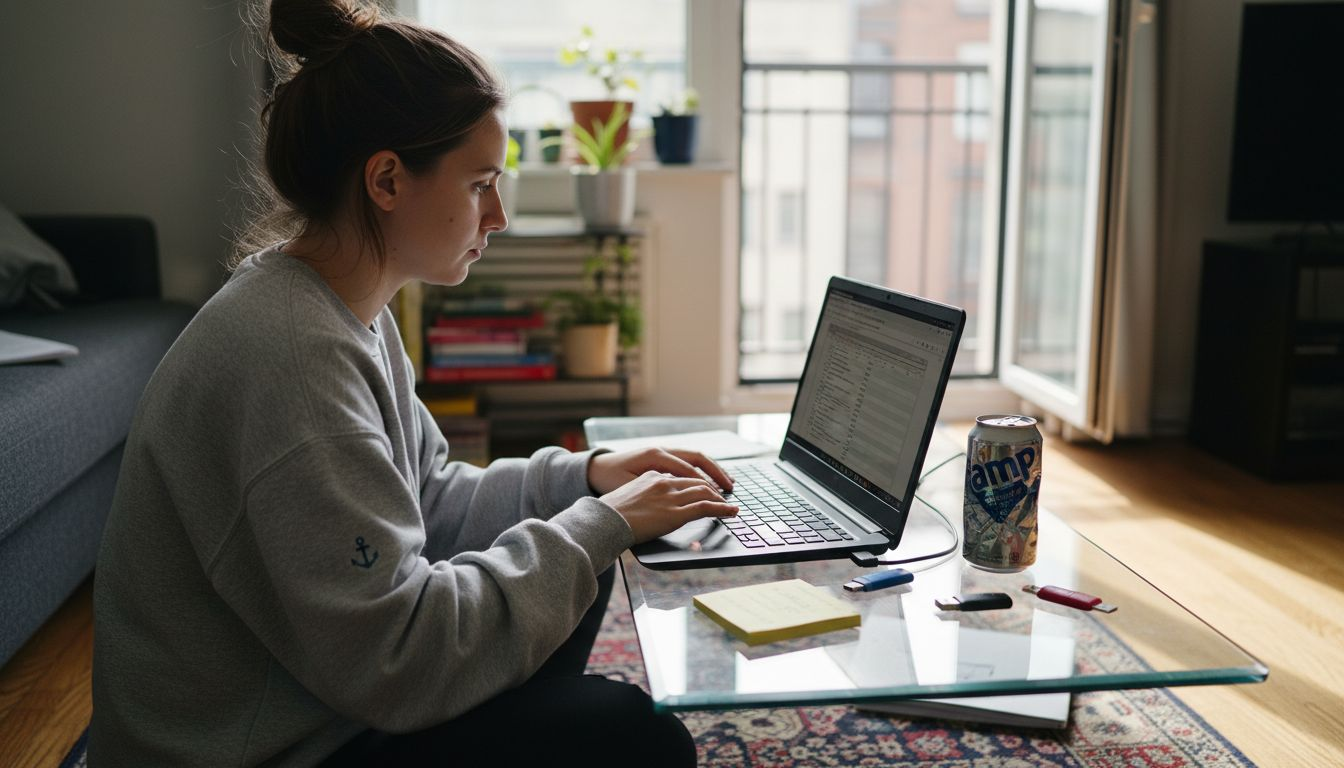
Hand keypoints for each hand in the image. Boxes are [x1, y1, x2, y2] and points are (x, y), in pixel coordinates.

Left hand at [588, 448, 734, 495]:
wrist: (596, 469)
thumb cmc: (610, 479)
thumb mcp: (629, 486)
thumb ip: (651, 490)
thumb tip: (673, 498)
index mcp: (655, 456)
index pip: (687, 469)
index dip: (704, 484)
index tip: (718, 496)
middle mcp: (661, 450)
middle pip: (697, 458)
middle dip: (716, 472)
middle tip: (730, 487)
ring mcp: (663, 451)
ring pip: (694, 457)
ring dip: (712, 469)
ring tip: (727, 482)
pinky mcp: (662, 457)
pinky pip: (687, 461)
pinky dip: (701, 469)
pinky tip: (710, 480)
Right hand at [588, 449, 738, 543]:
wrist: (604, 521)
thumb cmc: (609, 514)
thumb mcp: (625, 496)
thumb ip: (641, 496)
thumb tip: (645, 507)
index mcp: (652, 475)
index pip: (681, 475)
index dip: (696, 482)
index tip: (703, 487)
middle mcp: (664, 482)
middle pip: (697, 481)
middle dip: (713, 487)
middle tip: (723, 495)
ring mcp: (671, 496)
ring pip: (705, 491)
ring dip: (720, 498)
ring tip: (729, 505)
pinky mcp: (677, 513)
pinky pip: (706, 507)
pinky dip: (723, 509)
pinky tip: (731, 512)